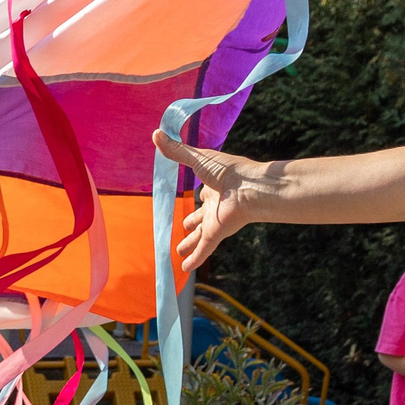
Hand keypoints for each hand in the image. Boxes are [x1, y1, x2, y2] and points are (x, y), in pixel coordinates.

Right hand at [154, 131, 267, 272]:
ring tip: (179, 252)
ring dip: (190, 244)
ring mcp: (216, 221)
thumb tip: (155, 134)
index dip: (196, 197)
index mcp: (212, 187)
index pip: (202, 194)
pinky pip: (203, 249)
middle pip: (200, 218)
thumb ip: (177, 150)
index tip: (191, 199)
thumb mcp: (198, 158)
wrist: (249, 187)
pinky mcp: (216, 234)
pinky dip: (194, 259)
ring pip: (200, 236)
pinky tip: (184, 269)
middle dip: (191, 225)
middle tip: (184, 230)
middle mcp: (214, 206)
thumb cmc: (228, 169)